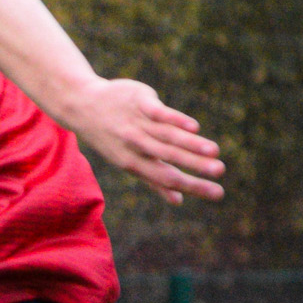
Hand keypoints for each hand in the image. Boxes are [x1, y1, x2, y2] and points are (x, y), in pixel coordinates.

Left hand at [53, 78, 225, 205]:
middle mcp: (135, 145)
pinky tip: (194, 127)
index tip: (217, 193)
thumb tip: (179, 201)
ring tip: (214, 151)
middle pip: (168, 157)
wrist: (83, 105)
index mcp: (133, 163)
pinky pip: (159, 113)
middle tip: (220, 171)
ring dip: (190, 144)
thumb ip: (155, 180)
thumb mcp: (128, 161)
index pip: (167, 178)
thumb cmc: (112, 138)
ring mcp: (137, 123)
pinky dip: (175, 120)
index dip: (192, 186)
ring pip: (166, 136)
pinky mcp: (139, 101)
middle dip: (195, 166)